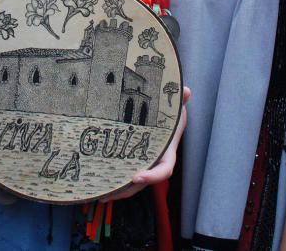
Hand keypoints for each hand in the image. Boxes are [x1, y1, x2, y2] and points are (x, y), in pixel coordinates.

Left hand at [103, 86, 189, 201]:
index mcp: (168, 153)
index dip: (152, 176)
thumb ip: (181, 100)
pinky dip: (115, 180)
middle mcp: (157, 162)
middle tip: (108, 193)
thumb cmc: (172, 115)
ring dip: (118, 190)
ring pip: (133, 183)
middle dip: (127, 189)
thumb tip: (186, 91)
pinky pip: (126, 174)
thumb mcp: (177, 107)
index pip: (164, 170)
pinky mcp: (135, 161)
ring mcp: (146, 164)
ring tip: (99, 194)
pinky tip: (100, 182)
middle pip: (144, 182)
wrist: (170, 120)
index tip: (137, 176)